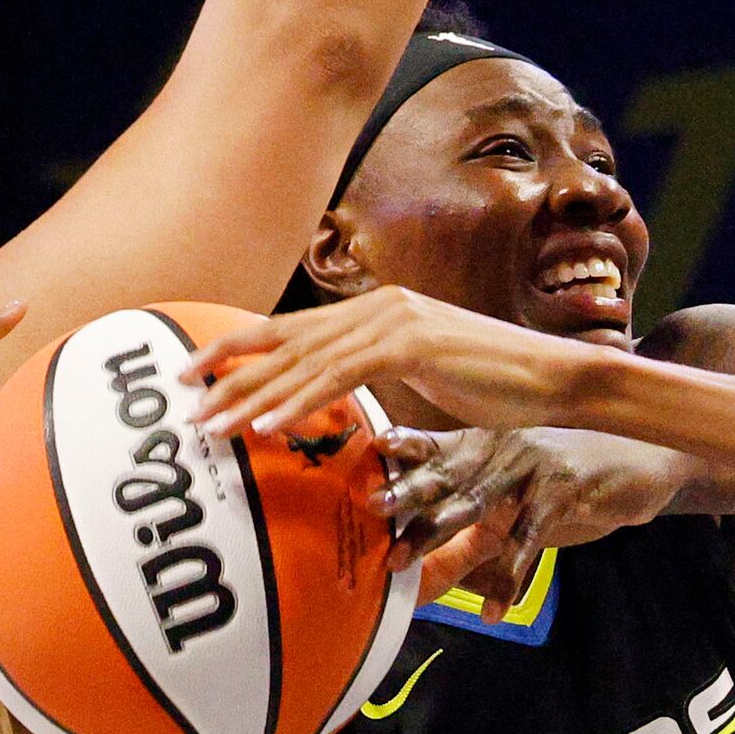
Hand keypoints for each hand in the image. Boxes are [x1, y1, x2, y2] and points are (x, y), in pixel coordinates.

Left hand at [185, 288, 613, 439]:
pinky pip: (341, 377)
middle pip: (285, 340)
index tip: (193, 371)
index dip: (236, 347)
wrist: (552, 381)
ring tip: (213, 425)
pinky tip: (269, 426)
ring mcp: (394, 320)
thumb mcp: (424, 382)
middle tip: (181, 402)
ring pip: (304, 360)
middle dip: (228, 373)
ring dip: (253, 396)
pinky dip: (300, 402)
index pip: (291, 329)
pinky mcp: (413, 343)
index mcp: (376, 311)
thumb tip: (341, 408)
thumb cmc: (495, 389)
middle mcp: (377, 307)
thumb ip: (380, 382)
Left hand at [374, 425, 690, 603]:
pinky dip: (508, 578)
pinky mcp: (563, 492)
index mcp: (487, 444)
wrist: (642, 462)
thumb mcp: (517, 489)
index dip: (406, 445)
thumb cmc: (569, 478)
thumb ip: (474, 517)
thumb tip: (425, 553)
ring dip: (436, 532)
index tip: (373, 449)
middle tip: (372, 507)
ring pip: (476, 503)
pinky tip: (493, 610)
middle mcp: (503, 448)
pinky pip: (527, 540)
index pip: (438, 444)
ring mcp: (533, 468)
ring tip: (403, 562)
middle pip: (446, 474)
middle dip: (407, 492)